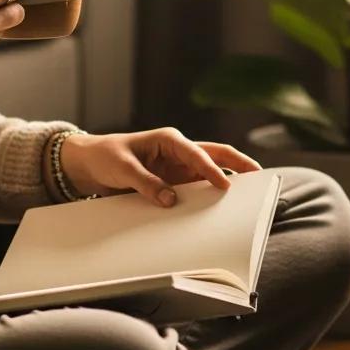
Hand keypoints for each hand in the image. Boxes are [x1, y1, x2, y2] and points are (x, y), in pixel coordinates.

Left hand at [58, 128, 262, 206]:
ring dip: (225, 183)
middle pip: (216, 156)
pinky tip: (216, 210)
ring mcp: (178, 167)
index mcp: (169, 140)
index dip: (212, 170)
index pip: (197, 154)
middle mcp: (179, 152)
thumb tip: (170, 200)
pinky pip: (195, 189)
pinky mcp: (174, 181)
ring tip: (246, 198)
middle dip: (239, 165)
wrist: (89, 163)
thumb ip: (146, 183)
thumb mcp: (123, 168)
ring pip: (209, 173)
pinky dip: (207, 197)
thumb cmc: (106, 156)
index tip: (225, 185)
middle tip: (260, 177)